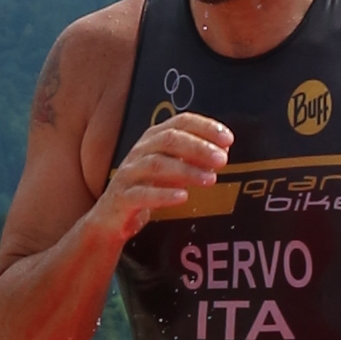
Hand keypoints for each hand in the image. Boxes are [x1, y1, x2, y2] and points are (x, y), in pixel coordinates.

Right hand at [102, 108, 234, 238]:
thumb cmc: (147, 188)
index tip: (228, 139)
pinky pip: (142, 194)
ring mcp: (129, 173)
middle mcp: (140, 151)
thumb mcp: (172, 168)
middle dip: (198, 147)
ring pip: (156, 164)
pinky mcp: (122, 198)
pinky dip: (163, 194)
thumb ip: (194, 158)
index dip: (205, 127)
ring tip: (211, 180)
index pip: (180, 122)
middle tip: (223, 160)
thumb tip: (223, 150)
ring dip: (186, 170)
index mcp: (154, 139)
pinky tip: (183, 196)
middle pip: (169, 140)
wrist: (112, 217)